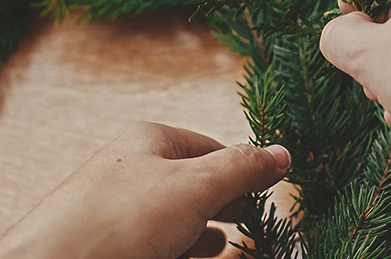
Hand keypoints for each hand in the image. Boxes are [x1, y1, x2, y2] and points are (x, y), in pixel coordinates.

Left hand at [0, 122, 290, 258]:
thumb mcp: (193, 187)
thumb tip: (282, 153)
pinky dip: (176, 254)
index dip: (242, 169)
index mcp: (147, 143)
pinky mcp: (108, 248)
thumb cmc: (113, 224)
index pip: (211, 148)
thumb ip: (241, 168)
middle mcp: (129, 173)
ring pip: (172, 224)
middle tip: (249, 225)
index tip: (269, 191)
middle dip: (222, 208)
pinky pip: (152, 248)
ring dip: (200, 239)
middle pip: (192, 188)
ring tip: (218, 250)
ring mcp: (116, 214)